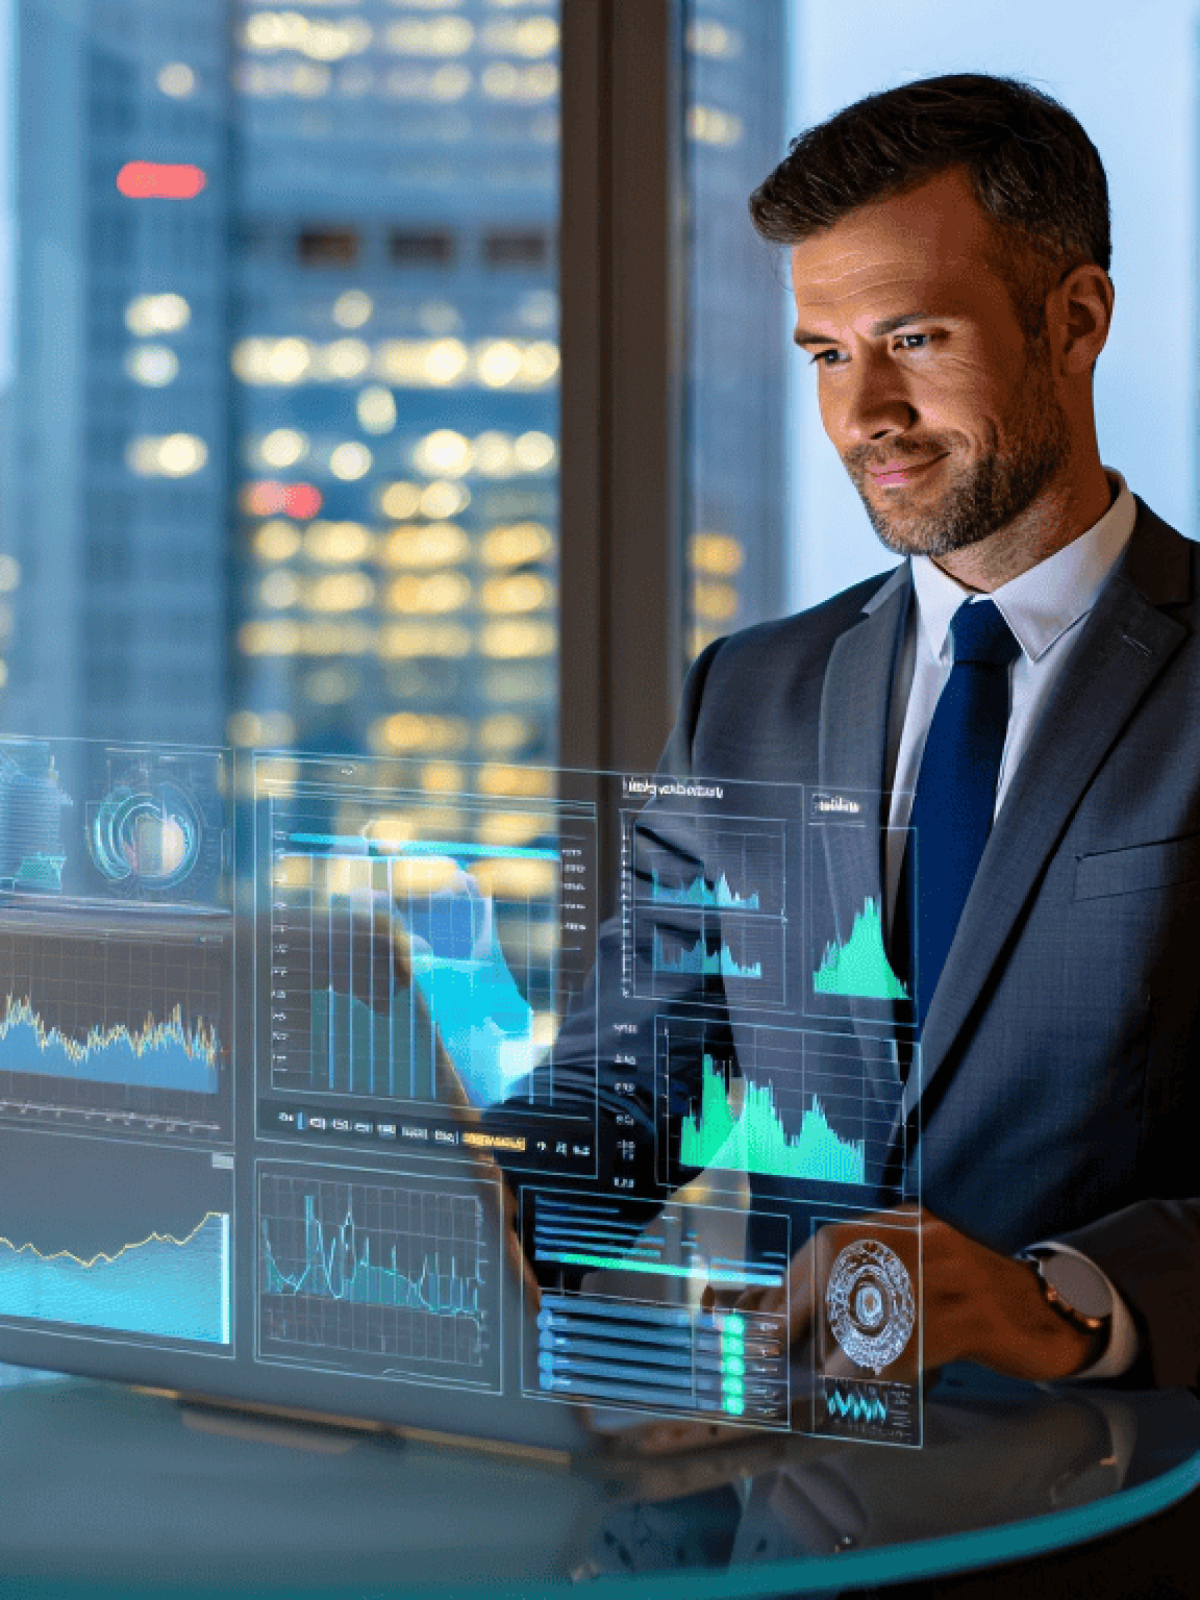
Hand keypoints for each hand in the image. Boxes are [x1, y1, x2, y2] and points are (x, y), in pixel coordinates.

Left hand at [734, 1207, 1093, 1383]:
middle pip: (843, 1259)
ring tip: (821, 1374)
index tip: (766, 1323)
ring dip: (841, 1339)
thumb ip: (868, 1286)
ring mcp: (955, 1271)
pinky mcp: (980, 1314)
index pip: (830, 1243)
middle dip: (803, 1304)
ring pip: (879, 1298)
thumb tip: (799, 1317)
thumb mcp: (919, 1276)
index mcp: (905, 1222)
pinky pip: (922, 1336)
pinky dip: (888, 1362)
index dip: (792, 1284)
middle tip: (779, 1346)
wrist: (1054, 1312)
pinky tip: (868, 1382)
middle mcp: (925, 1236)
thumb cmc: (972, 1301)